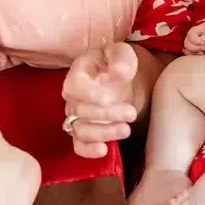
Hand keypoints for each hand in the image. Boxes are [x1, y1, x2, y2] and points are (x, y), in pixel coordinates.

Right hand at [62, 42, 138, 157]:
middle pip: (80, 111)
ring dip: (103, 133)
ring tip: (126, 130)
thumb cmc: (119, 64)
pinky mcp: (85, 133)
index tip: (109, 98)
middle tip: (131, 113)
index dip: (88, 94)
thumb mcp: (123, 54)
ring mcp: (76, 116)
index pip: (73, 86)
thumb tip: (117, 74)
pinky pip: (79, 146)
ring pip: (80, 130)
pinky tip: (104, 150)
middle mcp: (73, 97)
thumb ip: (120, 60)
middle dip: (106, 114)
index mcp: (78, 73)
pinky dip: (88, 151)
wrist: (125, 81)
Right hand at [183, 20, 204, 54]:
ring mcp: (198, 45)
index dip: (195, 41)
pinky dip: (194, 57)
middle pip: (186, 43)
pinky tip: (203, 57)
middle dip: (194, 48)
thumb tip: (201, 40)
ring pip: (187, 50)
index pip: (190, 35)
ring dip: (193, 53)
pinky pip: (192, 55)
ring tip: (203, 54)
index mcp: (200, 29)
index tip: (204, 44)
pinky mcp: (201, 52)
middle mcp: (197, 36)